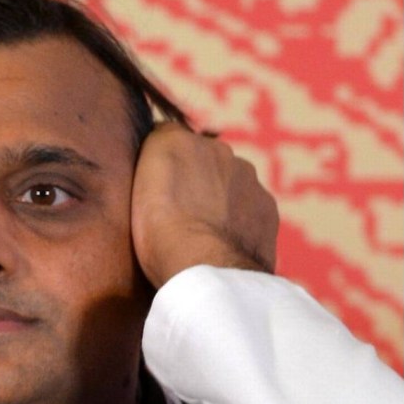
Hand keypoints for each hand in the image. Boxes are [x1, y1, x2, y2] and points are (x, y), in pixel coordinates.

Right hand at [131, 123, 278, 288]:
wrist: (204, 267)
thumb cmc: (159, 226)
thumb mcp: (136, 179)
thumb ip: (151, 149)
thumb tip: (162, 137)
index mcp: (181, 140)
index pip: (169, 141)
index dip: (161, 165)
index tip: (153, 191)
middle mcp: (221, 150)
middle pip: (203, 160)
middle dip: (194, 179)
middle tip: (176, 213)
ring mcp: (250, 180)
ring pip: (230, 184)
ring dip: (218, 200)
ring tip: (199, 233)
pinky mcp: (268, 211)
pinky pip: (249, 210)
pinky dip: (237, 221)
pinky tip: (221, 243)